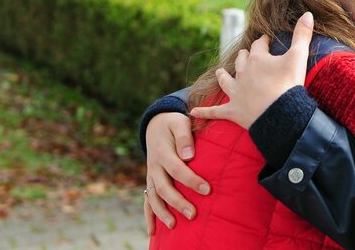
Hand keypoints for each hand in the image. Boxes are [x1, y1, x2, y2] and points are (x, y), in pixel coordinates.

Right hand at [143, 112, 209, 233]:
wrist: (156, 124)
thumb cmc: (174, 123)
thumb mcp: (179, 122)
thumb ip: (184, 137)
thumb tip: (188, 156)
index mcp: (163, 152)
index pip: (177, 169)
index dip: (192, 180)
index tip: (208, 190)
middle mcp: (154, 166)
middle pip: (164, 188)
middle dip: (178, 202)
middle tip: (193, 214)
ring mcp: (151, 174)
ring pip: (153, 197)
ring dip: (163, 212)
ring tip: (174, 226)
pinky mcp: (150, 180)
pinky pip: (146, 200)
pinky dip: (149, 216)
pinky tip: (152, 232)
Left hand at [191, 12, 313, 128]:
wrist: (281, 115)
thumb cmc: (289, 85)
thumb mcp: (299, 57)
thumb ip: (302, 34)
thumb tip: (308, 14)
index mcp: (257, 59)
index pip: (259, 45)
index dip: (263, 42)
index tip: (267, 40)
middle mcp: (243, 73)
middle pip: (241, 60)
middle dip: (244, 57)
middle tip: (246, 55)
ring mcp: (236, 92)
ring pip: (226, 80)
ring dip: (223, 76)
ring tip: (219, 73)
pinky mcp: (233, 111)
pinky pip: (216, 111)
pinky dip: (205, 111)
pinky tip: (193, 112)